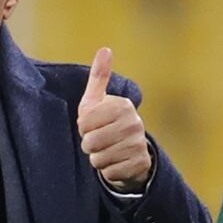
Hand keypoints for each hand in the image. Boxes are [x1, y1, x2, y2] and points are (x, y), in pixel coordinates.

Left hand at [77, 47, 152, 193]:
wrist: (129, 152)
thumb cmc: (105, 123)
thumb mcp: (97, 101)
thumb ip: (99, 77)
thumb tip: (105, 49)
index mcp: (122, 106)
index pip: (84, 122)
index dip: (82, 127)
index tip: (90, 125)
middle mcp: (134, 123)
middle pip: (91, 142)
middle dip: (89, 145)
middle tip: (98, 141)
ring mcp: (139, 144)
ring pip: (99, 159)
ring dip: (97, 159)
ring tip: (107, 151)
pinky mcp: (140, 164)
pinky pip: (109, 173)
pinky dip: (108, 171)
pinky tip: (116, 163)